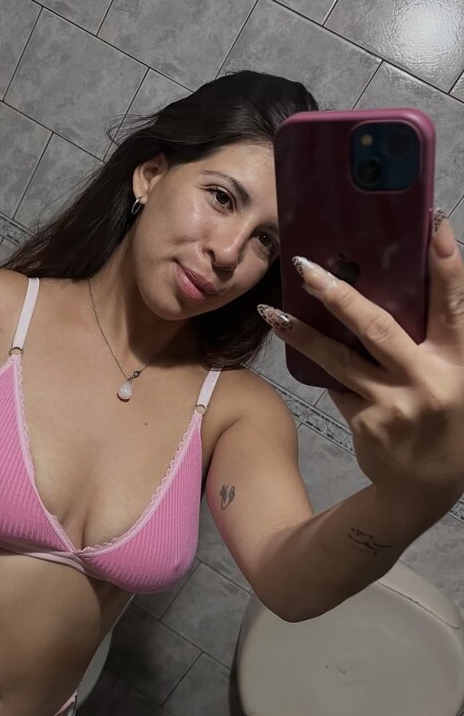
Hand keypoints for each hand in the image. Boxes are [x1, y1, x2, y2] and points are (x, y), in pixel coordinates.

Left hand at [258, 213, 463, 506]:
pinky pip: (336, 386)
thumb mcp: (458, 379)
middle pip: (377, 327)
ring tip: (271, 312)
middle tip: (307, 267)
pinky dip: (326, 371)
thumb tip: (402, 286)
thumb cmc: (446, 422)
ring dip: (301, 334)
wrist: (422, 491)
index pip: (454, 304)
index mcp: (460, 363)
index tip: (434, 224)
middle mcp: (428, 380)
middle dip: (339, 294)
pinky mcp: (364, 422)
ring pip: (338, 359)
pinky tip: (309, 359)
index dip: (446, 263)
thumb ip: (437, 340)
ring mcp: (393, 404)